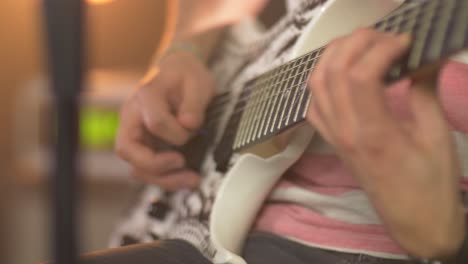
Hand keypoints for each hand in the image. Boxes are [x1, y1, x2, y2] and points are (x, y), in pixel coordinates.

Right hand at [116, 51, 214, 189]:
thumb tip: (188, 125)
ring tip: (191, 180)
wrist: (178, 72)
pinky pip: (146, 168)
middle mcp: (132, 116)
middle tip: (182, 164)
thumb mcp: (198, 82)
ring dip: (162, 178)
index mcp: (146, 96)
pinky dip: (164, 178)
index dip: (177, 133)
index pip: (154, 123)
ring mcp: (134, 133)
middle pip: (127, 149)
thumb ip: (194, 103)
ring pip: (135, 166)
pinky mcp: (143, 145)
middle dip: (155, 165)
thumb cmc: (186, 76)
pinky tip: (184, 178)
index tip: (193, 129)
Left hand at [307, 29, 464, 258]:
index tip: (405, 40)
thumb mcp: (436, 137)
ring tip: (361, 45)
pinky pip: (313, 105)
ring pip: (316, 84)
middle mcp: (345, 132)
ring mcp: (333, 137)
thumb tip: (423, 58)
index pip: (361, 75)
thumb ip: (425, 93)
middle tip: (383, 36)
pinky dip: (322, 81)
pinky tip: (342, 75)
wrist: (414, 221)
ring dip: (334, 56)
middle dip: (355, 43)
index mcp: (374, 133)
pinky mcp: (331, 142)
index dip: (382, 48)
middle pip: (333, 72)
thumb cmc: (430, 185)